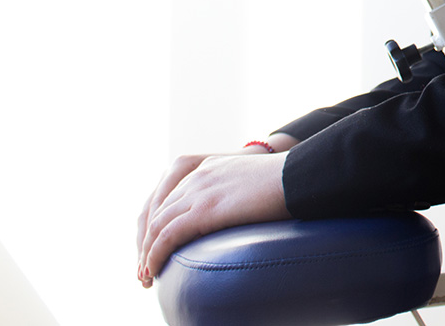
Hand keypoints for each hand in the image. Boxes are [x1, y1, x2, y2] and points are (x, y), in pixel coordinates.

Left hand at [136, 151, 290, 286]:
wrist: (300, 174)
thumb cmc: (288, 182)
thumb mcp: (251, 182)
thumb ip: (234, 194)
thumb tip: (237, 214)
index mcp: (208, 168)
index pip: (166, 198)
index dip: (154, 226)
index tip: (153, 248)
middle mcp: (197, 176)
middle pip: (155, 211)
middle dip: (146, 241)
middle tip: (143, 267)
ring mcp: (199, 191)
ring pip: (156, 226)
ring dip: (146, 253)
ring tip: (145, 276)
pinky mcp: (204, 209)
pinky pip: (167, 236)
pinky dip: (154, 255)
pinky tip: (153, 270)